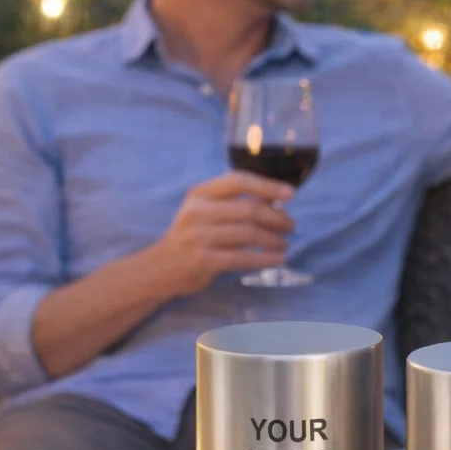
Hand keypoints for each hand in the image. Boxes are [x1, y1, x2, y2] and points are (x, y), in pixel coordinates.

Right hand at [150, 172, 295, 295]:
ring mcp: (199, 236)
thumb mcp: (204, 212)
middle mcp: (197, 211)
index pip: (238, 181)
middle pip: (249, 209)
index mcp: (200, 194)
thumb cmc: (191, 237)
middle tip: (291, 226)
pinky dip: (265, 258)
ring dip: (273, 239)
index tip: (290, 194)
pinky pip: (243, 257)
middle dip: (277, 218)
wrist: (158, 268)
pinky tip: (278, 259)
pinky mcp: (204, 260)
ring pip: (248, 233)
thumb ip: (233, 204)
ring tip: (284, 244)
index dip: (267, 186)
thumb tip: (276, 203)